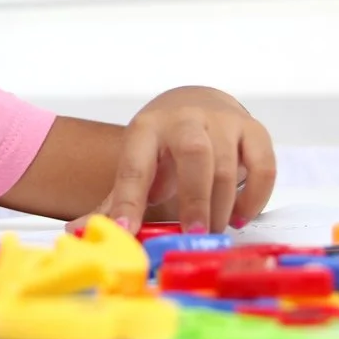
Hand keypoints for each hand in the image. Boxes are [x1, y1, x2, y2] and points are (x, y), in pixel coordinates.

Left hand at [70, 86, 275, 234]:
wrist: (197, 103)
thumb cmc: (164, 146)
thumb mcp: (137, 164)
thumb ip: (116, 200)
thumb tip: (76, 232)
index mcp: (146, 129)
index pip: (135, 166)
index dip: (129, 201)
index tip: (126, 231)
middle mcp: (185, 118)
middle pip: (194, 153)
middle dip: (195, 198)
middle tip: (194, 235)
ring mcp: (222, 120)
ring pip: (228, 164)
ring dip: (222, 206)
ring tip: (213, 231)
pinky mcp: (253, 129)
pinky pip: (263, 165)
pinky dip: (256, 196)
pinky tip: (240, 215)